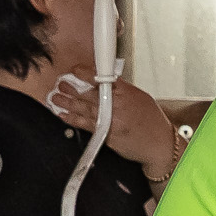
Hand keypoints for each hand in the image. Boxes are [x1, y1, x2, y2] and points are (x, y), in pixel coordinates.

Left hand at [49, 66, 177, 179]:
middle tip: (61, 84)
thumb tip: (105, 83)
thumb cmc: (152, 122)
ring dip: (67, 102)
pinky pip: (85, 125)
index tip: (75, 70)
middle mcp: (116, 105)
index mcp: (126, 92)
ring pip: (83, 109)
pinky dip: (72, 119)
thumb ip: (122, 90)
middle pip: (88, 93)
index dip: (84, 73)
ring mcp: (110, 120)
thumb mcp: (140, 98)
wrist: (159, 145)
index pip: (101, 77)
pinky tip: (64, 115)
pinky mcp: (106, 135)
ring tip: (56, 97)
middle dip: (71, 88)